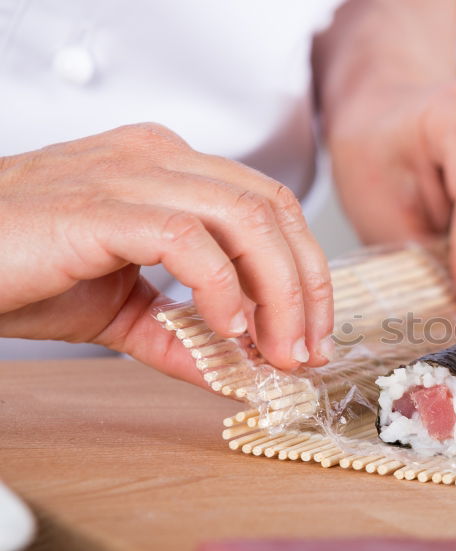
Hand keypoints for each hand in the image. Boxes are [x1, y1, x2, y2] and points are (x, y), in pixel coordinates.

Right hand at [0, 123, 333, 383]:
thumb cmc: (19, 271)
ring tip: (277, 351)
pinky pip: (189, 240)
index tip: (313, 334)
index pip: (272, 207)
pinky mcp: (101, 207)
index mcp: (170, 169)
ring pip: (247, 219)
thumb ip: (184, 335)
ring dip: (278, 294)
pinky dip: (222, 288)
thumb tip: (244, 374)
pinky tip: (225, 329)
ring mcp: (131, 174)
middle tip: (307, 352)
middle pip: (274, 210)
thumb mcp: (122, 311)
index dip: (307, 271)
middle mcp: (159, 158)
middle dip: (306, 288)